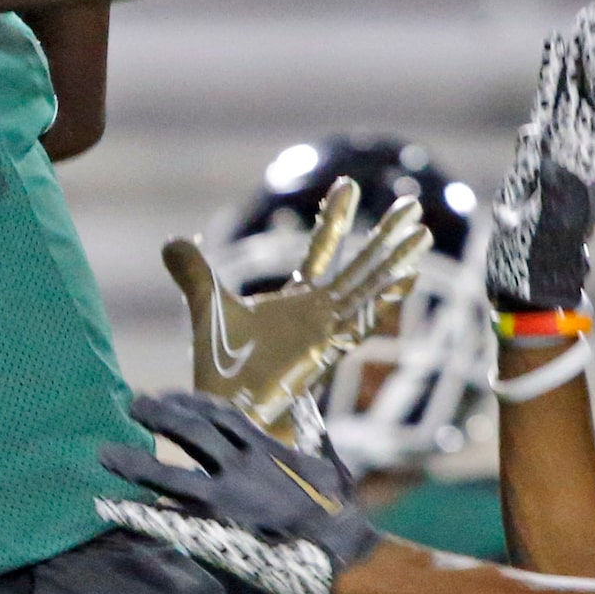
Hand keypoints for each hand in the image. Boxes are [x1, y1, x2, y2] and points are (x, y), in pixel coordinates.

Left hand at [97, 392, 380, 593]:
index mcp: (265, 449)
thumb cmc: (339, 508)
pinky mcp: (219, 533)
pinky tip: (112, 509)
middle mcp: (241, 467)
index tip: (171, 395)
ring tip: (105, 455)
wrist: (339, 549)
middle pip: (191, 433)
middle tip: (131, 405)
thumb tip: (306, 403)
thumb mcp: (328, 461)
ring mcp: (227, 500)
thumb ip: (310, 432)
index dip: (192, 401)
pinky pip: (171, 522)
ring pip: (171, 476)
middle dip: (160, 416)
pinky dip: (140, 515)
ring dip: (135, 463)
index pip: (221, 415)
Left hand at [164, 176, 429, 442]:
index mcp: (297, 301)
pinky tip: (408, 275)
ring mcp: (327, 330)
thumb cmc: (222, 369)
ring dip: (396, 261)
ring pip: (370, 287)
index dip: (335, 220)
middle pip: (361, 265)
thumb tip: (171, 240)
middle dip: (385, 236)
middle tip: (412, 205)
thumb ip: (194, 274)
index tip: (348, 183)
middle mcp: (320, 313)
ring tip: (423, 232)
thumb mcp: (207, 307)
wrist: (225, 409)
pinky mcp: (326, 347)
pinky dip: (384, 297)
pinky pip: (362, 318)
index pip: (322, 251)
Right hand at [486, 2, 594, 316]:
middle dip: (591, 53)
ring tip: (574, 30)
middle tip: (593, 13)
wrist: (539, 285)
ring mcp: (570, 158)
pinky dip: (554, 89)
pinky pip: (555, 116)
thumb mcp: (544, 217)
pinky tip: (553, 67)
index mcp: (593, 164)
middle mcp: (586, 156)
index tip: (591, 30)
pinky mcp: (550, 162)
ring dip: (574, 66)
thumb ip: (543, 171)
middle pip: (592, 92)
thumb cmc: (539, 258)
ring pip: (575, 101)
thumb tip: (533, 132)